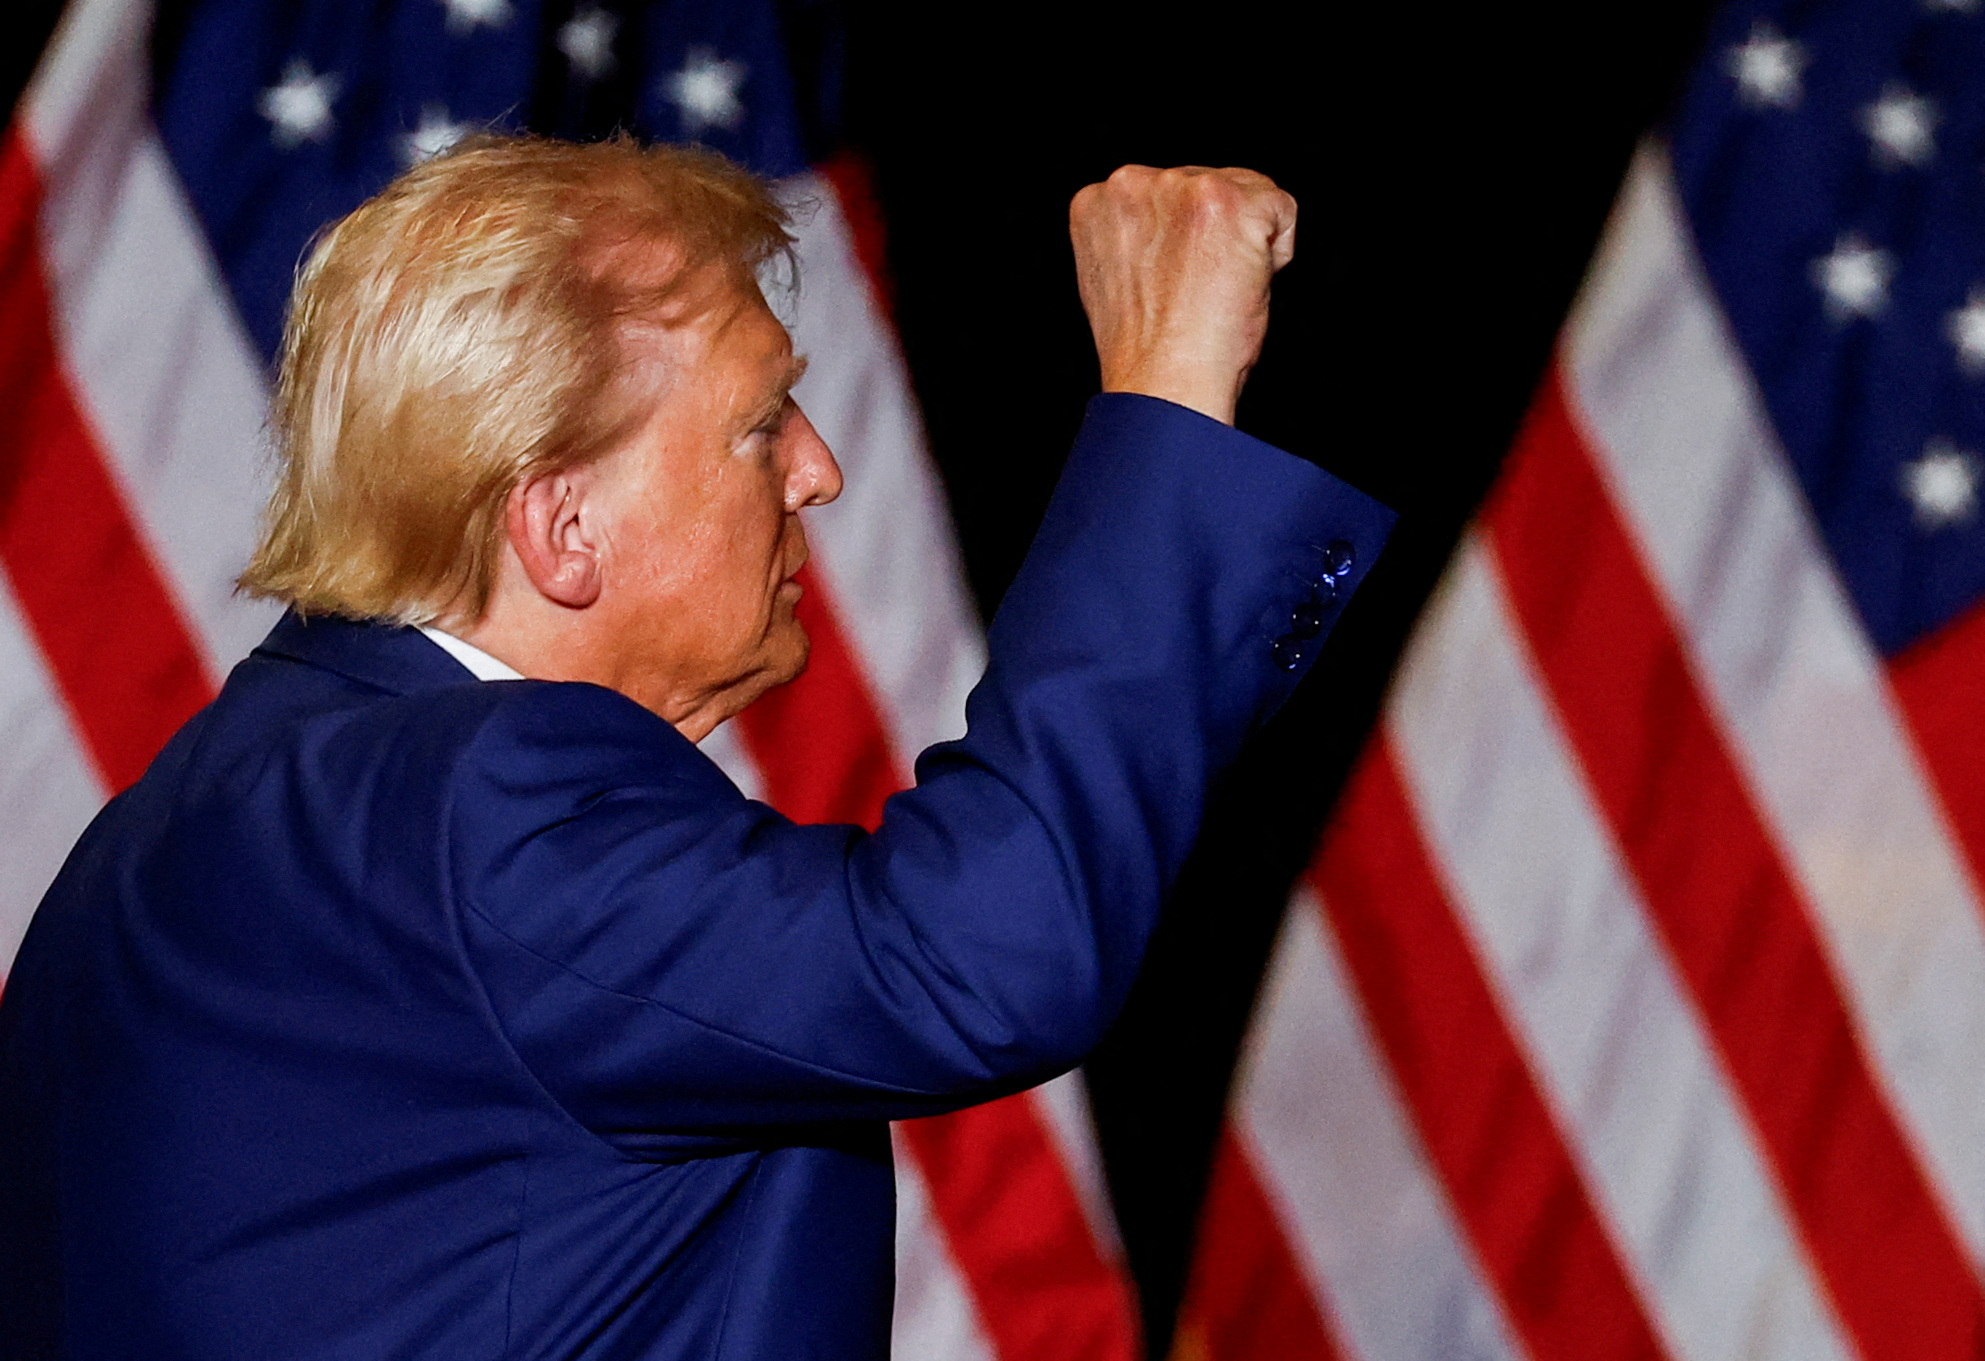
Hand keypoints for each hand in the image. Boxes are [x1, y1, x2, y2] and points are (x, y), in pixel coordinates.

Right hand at [1069, 165, 1296, 425]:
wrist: (1164, 385)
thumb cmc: (1145, 353)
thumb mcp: (1118, 279)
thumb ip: (1137, 238)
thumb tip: (1172, 232)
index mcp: (1097, 202)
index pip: (1167, 194)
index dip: (1184, 241)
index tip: (1174, 283)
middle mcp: (1131, 183)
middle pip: (1208, 185)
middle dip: (1216, 235)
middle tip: (1197, 294)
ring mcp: (1181, 188)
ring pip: (1247, 193)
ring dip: (1245, 242)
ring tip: (1213, 292)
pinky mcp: (1228, 201)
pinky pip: (1282, 210)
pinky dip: (1277, 253)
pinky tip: (1242, 288)